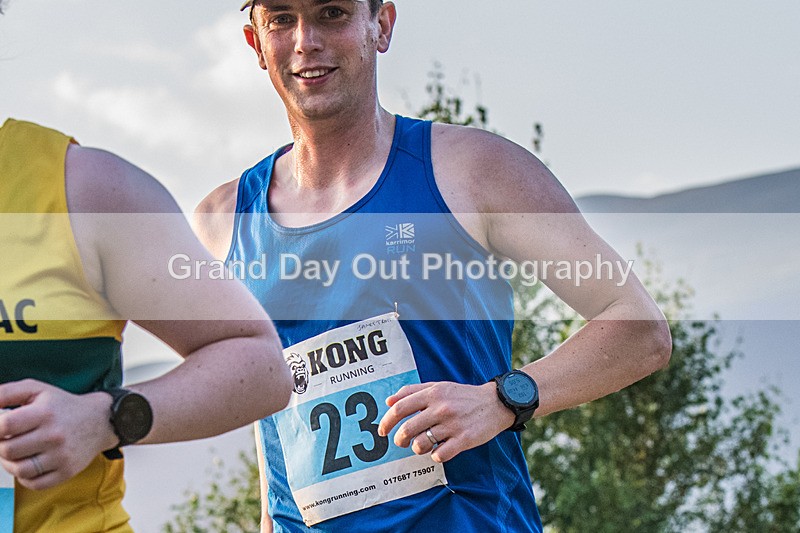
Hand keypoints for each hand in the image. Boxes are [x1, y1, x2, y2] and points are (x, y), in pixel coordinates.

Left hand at [0, 380, 115, 489]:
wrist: (99, 421)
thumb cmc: (62, 405)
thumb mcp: (37, 389)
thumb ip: (6, 393)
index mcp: (46, 413)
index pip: (5, 425)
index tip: (1, 428)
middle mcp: (54, 435)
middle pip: (7, 450)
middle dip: (1, 445)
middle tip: (8, 439)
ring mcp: (61, 456)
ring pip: (18, 470)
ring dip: (9, 463)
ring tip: (16, 453)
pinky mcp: (67, 472)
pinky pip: (33, 483)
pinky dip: (24, 477)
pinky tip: (29, 463)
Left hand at [377, 381, 514, 462]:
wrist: (496, 403)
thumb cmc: (463, 396)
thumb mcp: (439, 386)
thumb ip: (412, 391)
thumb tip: (388, 401)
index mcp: (433, 394)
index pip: (400, 408)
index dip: (386, 421)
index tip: (382, 431)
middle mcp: (441, 408)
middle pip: (407, 429)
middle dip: (399, 439)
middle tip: (401, 442)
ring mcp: (453, 425)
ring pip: (421, 444)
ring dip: (417, 448)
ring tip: (422, 445)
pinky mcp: (464, 440)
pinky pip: (439, 455)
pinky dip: (435, 456)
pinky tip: (439, 450)